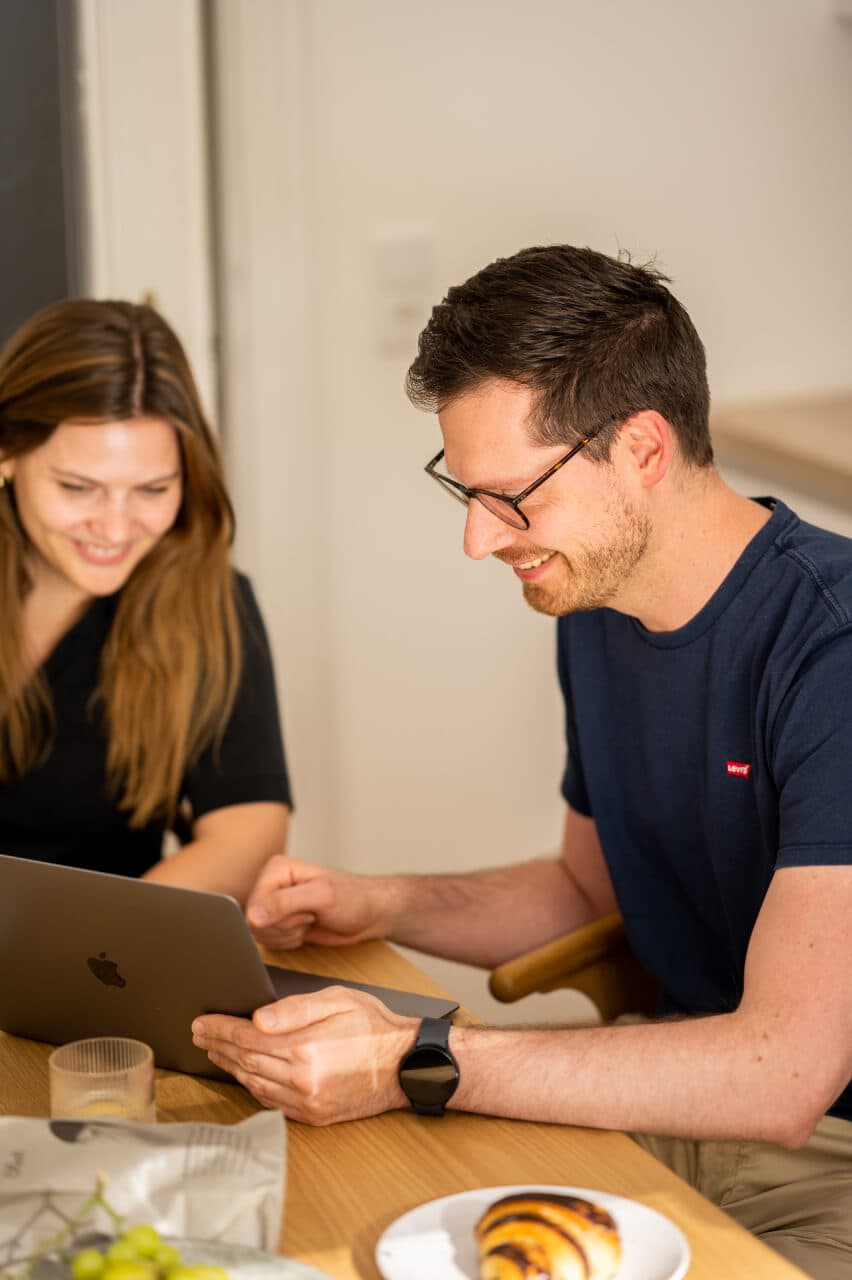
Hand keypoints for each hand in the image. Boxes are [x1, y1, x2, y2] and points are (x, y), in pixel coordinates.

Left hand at [191, 987, 418, 1123]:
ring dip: (231, 1066)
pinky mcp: (313, 1115)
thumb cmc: (374, 1027)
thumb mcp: (339, 1000)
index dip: (220, 1029)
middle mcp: (302, 1079)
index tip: (202, 1022)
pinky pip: (271, 1101)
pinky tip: (245, 1074)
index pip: (247, 1037)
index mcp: (305, 1048)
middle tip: (200, 1034)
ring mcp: (306, 1102)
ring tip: (216, 1051)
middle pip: (246, 1061)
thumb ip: (296, 1008)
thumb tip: (257, 1018)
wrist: (406, 1065)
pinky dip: (252, 1086)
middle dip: (219, 1045)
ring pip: (254, 1083)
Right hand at [245, 854, 385, 948]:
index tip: (305, 909)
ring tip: (309, 920)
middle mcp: (270, 884)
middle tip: (310, 915)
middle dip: (285, 927)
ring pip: (261, 934)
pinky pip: (269, 942)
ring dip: (288, 935)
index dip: (278, 917)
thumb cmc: (352, 898)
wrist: (366, 914)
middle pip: (255, 922)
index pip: (253, 906)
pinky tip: (305, 930)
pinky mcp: (277, 921)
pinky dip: (289, 942)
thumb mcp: (322, 896)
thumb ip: (285, 902)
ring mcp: (273, 904)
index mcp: (276, 869)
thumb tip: (253, 916)